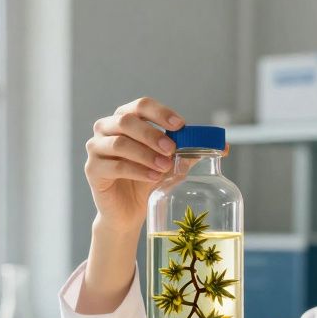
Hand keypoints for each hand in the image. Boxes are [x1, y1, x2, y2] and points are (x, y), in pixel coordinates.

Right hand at [84, 97, 184, 231]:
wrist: (128, 211)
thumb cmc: (148, 179)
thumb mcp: (172, 162)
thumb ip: (191, 151)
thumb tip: (224, 146)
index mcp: (125, 118)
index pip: (141, 105)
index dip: (161, 113)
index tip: (180, 125)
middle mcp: (106, 128)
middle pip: (127, 121)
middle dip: (153, 134)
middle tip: (172, 149)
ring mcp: (96, 148)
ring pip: (119, 143)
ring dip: (145, 154)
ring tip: (164, 166)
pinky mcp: (92, 170)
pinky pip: (114, 166)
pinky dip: (136, 170)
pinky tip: (152, 177)